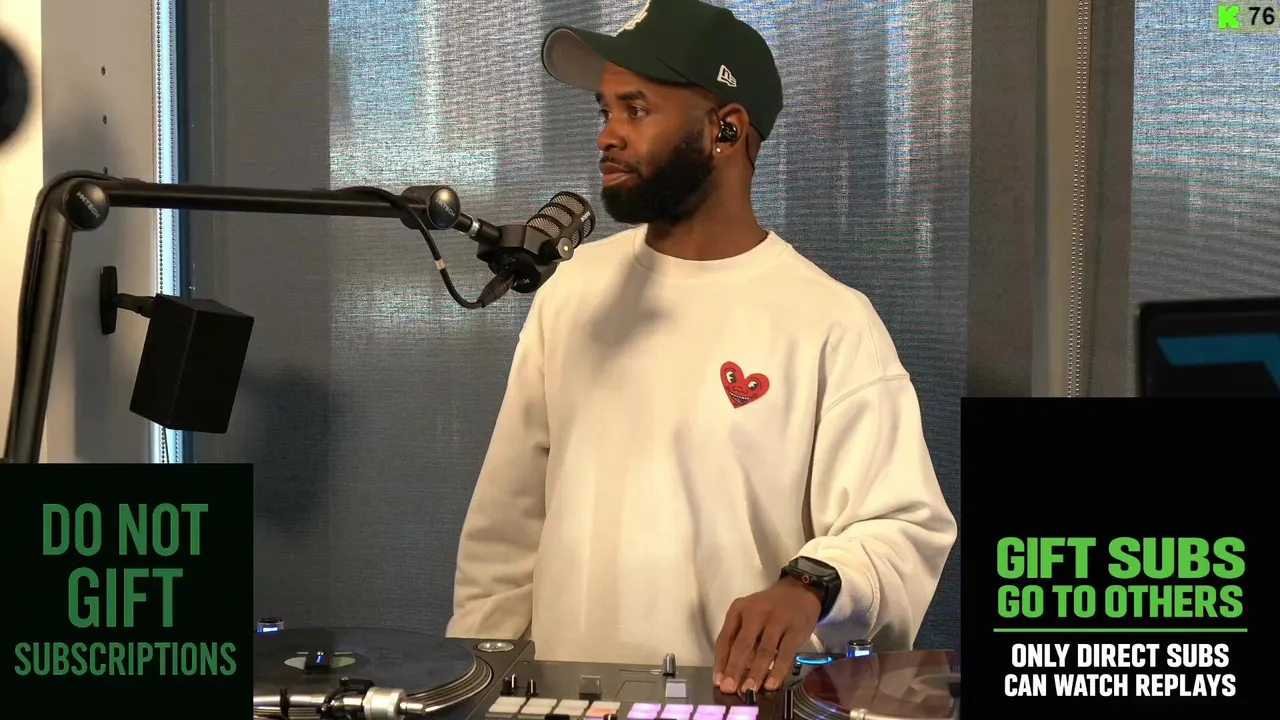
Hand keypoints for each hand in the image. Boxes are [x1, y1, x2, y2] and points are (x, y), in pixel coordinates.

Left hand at [713, 577, 821, 693]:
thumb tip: (732, 674)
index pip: (725, 638)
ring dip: (755, 673)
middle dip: (734, 669)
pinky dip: (777, 671)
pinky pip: (785, 653)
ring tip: (749, 690)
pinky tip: (771, 684)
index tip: (718, 682)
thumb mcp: (749, 616)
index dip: (721, 662)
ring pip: (764, 651)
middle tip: (729, 690)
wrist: (800, 591)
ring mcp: (777, 620)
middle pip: (742, 645)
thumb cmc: (769, 610)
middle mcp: (755, 612)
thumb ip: (741, 639)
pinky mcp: (795, 629)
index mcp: (738, 610)